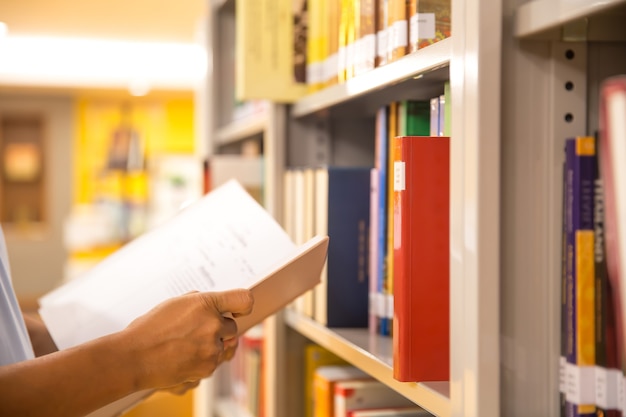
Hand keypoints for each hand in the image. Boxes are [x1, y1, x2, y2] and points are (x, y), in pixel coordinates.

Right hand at [122, 289, 252, 390]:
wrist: (135, 357)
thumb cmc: (150, 329)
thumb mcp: (176, 303)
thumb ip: (201, 302)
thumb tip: (216, 305)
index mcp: (206, 304)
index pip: (244, 300)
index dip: (242, 306)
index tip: (237, 310)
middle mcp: (213, 324)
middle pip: (232, 326)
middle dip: (218, 329)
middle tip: (195, 331)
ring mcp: (212, 347)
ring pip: (223, 346)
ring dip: (210, 346)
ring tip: (186, 345)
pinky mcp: (208, 366)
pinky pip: (213, 362)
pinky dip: (203, 360)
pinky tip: (184, 356)